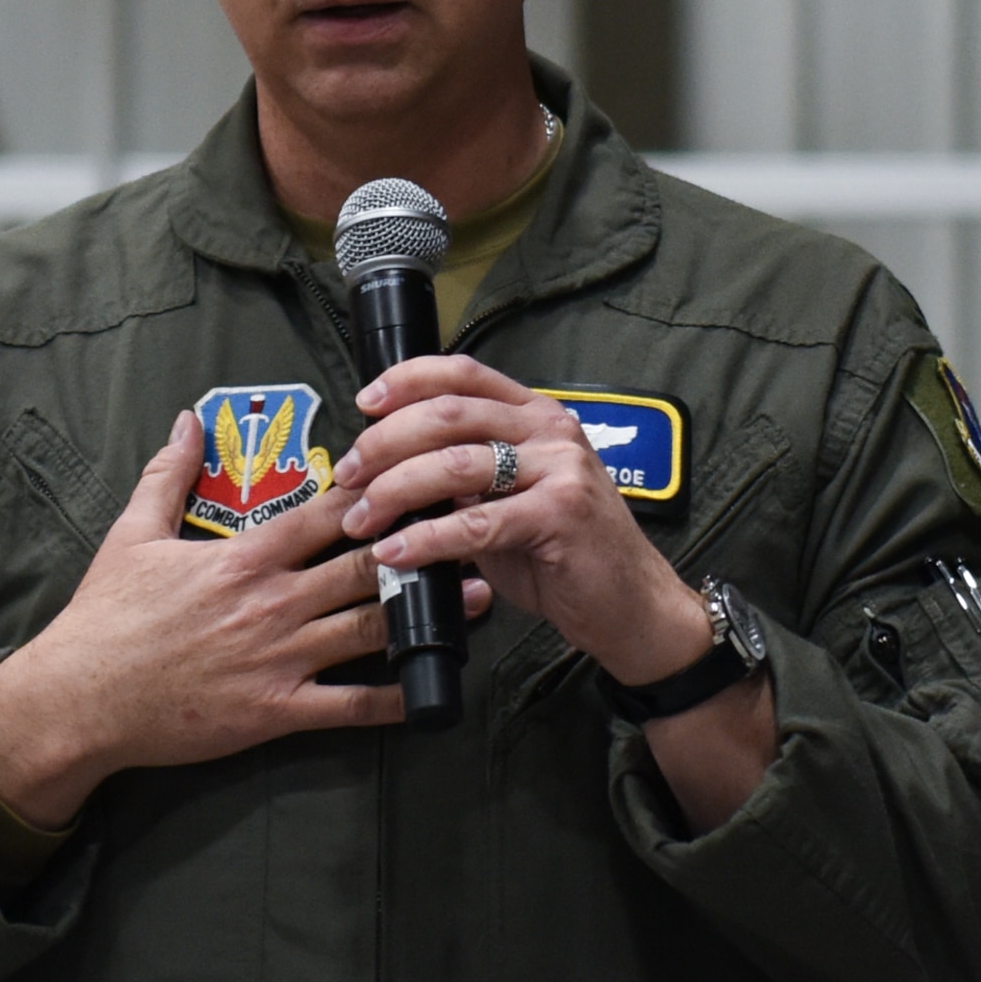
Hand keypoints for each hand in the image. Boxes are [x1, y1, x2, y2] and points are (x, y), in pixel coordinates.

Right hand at [0, 409, 492, 828]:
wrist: (78, 700)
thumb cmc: (105, 618)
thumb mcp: (131, 534)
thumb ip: (168, 473)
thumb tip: (188, 418)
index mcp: (243, 556)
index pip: (327, 513)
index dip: (380, 490)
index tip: (421, 472)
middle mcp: (271, 602)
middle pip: (364, 564)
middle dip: (422, 543)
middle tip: (472, 525)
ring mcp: (279, 659)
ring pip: (370, 626)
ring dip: (428, 611)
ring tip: (479, 593)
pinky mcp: (277, 712)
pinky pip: (351, 705)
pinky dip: (397, 694)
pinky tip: (433, 684)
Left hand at [334, 356, 709, 684]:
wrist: (632, 607)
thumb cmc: (567, 556)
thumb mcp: (510, 502)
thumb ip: (463, 481)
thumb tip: (389, 474)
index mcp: (536, 416)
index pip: (464, 374)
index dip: (407, 380)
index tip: (365, 403)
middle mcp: (550, 431)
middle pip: (448, 415)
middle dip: (384, 442)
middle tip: (348, 474)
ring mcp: (560, 469)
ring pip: (455, 464)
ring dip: (394, 491)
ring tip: (362, 518)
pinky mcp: (561, 515)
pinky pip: (476, 523)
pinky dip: (426, 538)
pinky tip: (397, 552)